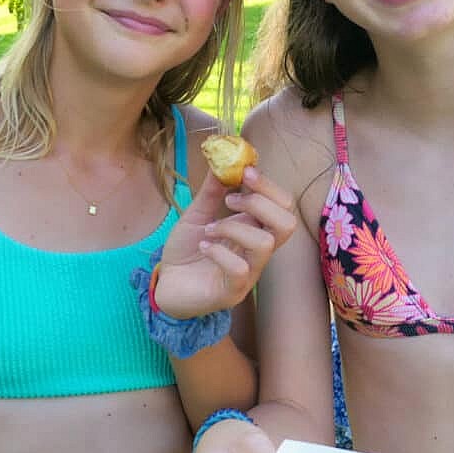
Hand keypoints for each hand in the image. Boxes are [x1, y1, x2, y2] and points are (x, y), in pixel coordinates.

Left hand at [155, 168, 295, 317]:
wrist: (166, 285)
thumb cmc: (187, 251)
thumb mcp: (197, 215)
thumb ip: (212, 192)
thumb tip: (221, 161)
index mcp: (255, 229)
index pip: (283, 205)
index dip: (269, 186)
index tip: (245, 171)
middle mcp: (258, 251)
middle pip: (288, 223)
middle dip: (259, 203)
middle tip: (230, 200)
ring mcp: (249, 273)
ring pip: (264, 243)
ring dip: (233, 228)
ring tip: (209, 229)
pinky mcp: (232, 291)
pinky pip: (240, 269)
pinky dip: (219, 252)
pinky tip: (204, 247)